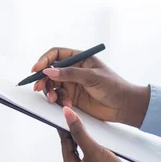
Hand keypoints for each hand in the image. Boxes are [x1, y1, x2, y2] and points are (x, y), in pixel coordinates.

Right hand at [31, 47, 149, 126]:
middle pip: (49, 71)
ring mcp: (71, 84)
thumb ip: (69, 74)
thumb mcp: (92, 77)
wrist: (124, 106)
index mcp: (79, 59)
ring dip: (49, 92)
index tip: (36, 70)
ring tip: (54, 99)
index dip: (44, 60)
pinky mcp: (71, 97)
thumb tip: (48, 71)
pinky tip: (66, 104)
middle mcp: (72, 70)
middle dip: (42, 79)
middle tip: (38, 87)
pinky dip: (58, 100)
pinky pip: (57, 97)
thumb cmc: (113, 86)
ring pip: (51, 85)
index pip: (56, 54)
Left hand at [58, 107, 129, 161]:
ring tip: (84, 127)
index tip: (64, 117)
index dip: (64, 128)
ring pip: (81, 151)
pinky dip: (91, 147)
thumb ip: (80, 132)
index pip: (65, 143)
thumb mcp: (93, 150)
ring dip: (83, 140)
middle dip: (73, 134)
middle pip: (72, 147)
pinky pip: (90, 156)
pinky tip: (96, 141)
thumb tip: (67, 116)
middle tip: (73, 119)